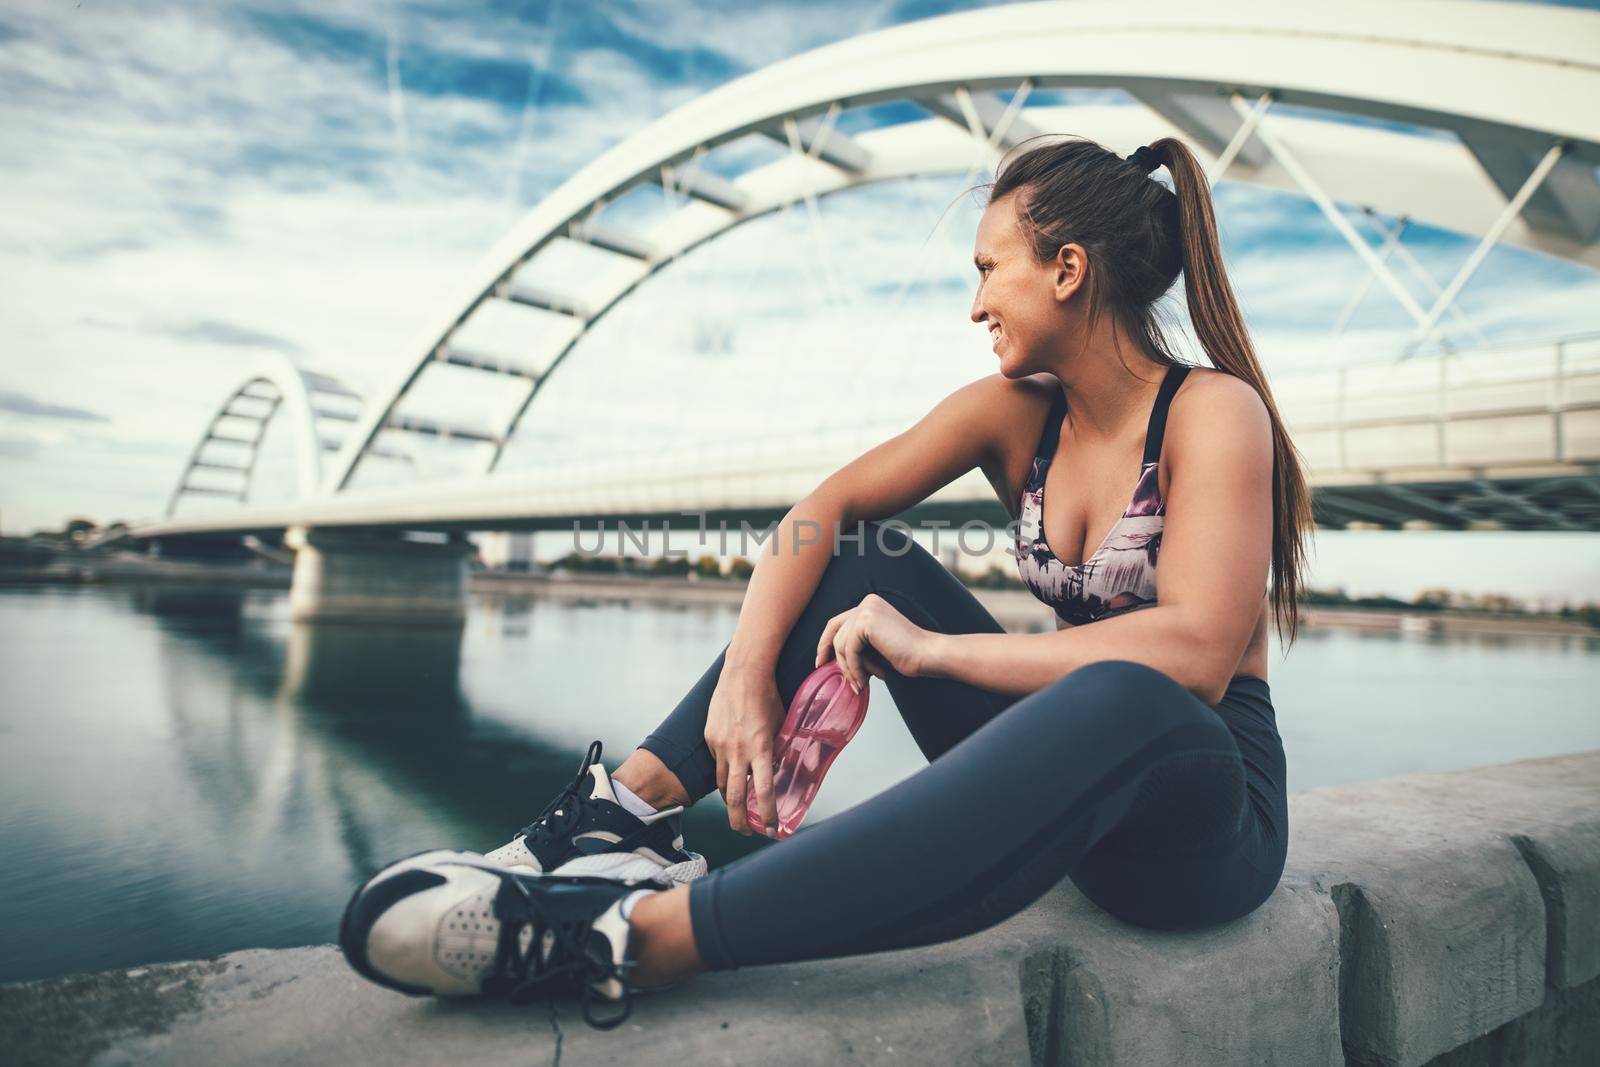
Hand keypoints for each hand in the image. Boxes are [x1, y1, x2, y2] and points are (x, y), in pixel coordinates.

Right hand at [703, 661, 785, 835]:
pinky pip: (716, 762)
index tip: (771, 829)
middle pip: (735, 799)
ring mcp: (720, 745)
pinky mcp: (709, 737)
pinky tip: (732, 767)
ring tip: (739, 807)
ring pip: (723, 783)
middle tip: (747, 833)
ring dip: (731, 799)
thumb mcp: (780, 726)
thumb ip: (777, 750)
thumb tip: (775, 770)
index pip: (764, 792)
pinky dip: (725, 770)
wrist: (743, 672)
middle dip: (740, 822)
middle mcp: (738, 751)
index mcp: (761, 749)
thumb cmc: (768, 697)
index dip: (768, 815)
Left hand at [816, 593, 935, 692]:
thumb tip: (829, 658)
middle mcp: (866, 603)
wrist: (927, 655)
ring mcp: (866, 610)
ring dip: (850, 668)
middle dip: (830, 654)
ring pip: (841, 644)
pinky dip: (854, 669)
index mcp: (870, 605)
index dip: (826, 642)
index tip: (821, 661)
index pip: (838, 623)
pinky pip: (849, 650)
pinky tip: (864, 681)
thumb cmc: (906, 655)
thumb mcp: (875, 647)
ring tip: (862, 682)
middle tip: (825, 671)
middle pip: (835, 631)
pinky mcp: (866, 621)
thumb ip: (856, 645)